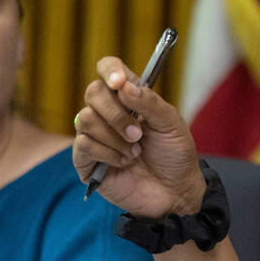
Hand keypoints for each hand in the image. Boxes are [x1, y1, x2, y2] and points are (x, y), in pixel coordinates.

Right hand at [72, 56, 206, 217]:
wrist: (176, 192)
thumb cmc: (175, 155)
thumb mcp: (171, 124)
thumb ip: (150, 102)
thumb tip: (124, 85)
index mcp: (129, 97)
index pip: (108, 68)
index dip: (110, 70)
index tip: (119, 83)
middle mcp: (108, 112)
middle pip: (93, 92)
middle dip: (117, 114)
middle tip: (139, 134)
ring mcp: (95, 135)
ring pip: (85, 119)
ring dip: (114, 137)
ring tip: (134, 152)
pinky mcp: (86, 160)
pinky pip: (83, 145)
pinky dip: (107, 153)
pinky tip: (123, 162)